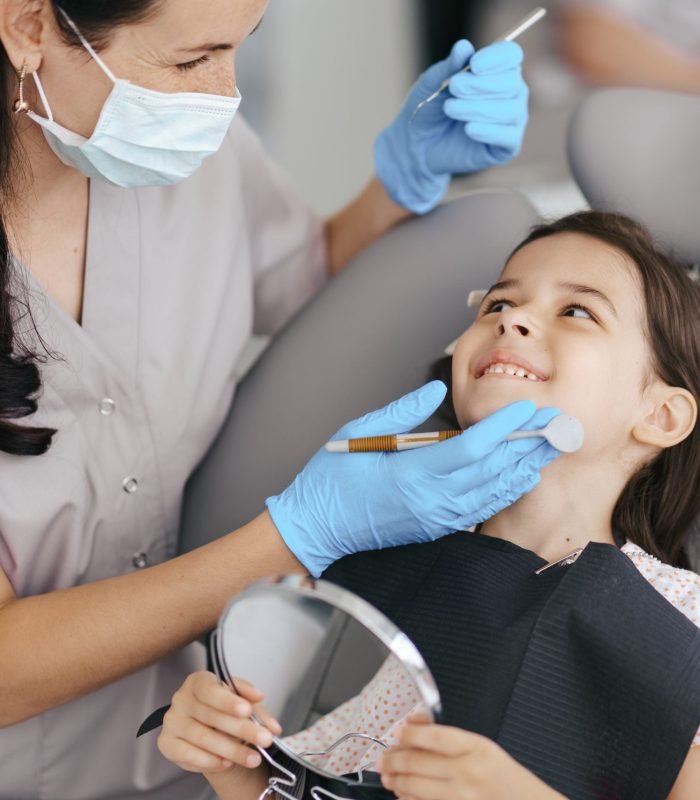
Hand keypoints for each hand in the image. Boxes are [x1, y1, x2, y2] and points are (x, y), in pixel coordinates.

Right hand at [157, 672, 281, 775]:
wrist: (212, 734)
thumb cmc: (226, 712)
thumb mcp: (243, 703)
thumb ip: (254, 704)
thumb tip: (262, 704)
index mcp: (198, 681)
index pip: (210, 689)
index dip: (227, 700)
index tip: (246, 710)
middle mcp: (181, 699)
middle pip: (211, 715)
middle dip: (242, 729)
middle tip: (264, 739)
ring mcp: (172, 721)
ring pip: (203, 737)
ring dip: (232, 749)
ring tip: (253, 757)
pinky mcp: (167, 744)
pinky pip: (188, 754)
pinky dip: (210, 761)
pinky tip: (227, 763)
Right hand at [266, 381, 559, 576]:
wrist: (315, 529)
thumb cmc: (331, 481)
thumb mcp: (359, 433)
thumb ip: (402, 412)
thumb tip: (434, 391)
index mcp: (411, 474)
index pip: (471, 447)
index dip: (502, 426)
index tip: (525, 406)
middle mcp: (430, 500)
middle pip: (493, 470)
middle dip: (528, 444)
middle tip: (557, 423)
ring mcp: (435, 518)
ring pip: (493, 492)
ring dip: (524, 467)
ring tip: (549, 446)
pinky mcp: (434, 527)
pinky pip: (480, 508)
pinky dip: (504, 490)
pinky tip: (519, 475)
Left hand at [375, 40, 527, 213]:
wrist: (419, 146)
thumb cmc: (430, 110)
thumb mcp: (432, 83)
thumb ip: (449, 66)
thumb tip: (463, 46)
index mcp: (498, 70)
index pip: (511, 56)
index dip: (496, 58)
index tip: (473, 64)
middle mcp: (512, 92)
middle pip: (511, 82)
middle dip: (479, 85)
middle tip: (453, 89)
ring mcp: (512, 120)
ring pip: (508, 110)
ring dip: (477, 108)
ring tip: (451, 109)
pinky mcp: (507, 146)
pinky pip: (508, 136)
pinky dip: (488, 131)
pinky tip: (468, 129)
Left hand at [377, 717, 564, 799]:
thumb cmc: (506, 776)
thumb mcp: (484, 745)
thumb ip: (449, 735)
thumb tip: (415, 724)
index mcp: (475, 748)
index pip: (433, 737)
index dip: (409, 734)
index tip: (398, 732)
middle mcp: (466, 773)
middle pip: (417, 762)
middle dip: (393, 759)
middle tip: (383, 758)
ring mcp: (460, 796)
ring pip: (414, 786)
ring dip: (395, 780)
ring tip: (386, 776)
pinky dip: (408, 799)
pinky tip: (401, 794)